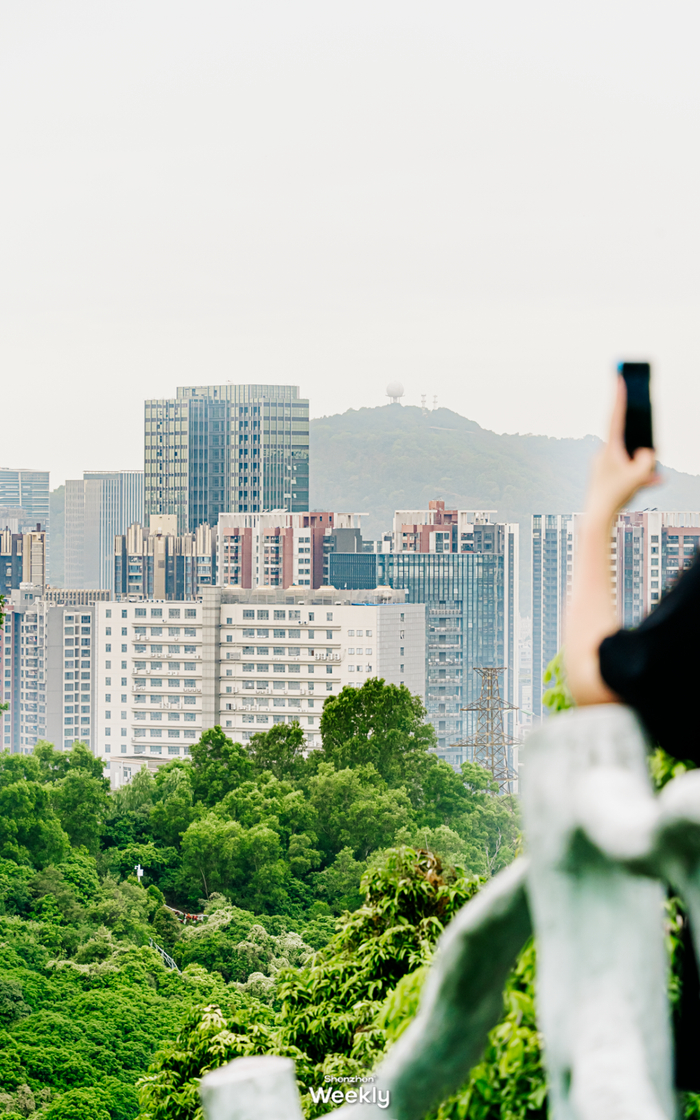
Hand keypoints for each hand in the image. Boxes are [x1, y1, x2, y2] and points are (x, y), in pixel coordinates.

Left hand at [585, 377, 659, 524]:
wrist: (596, 518)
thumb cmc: (615, 496)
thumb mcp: (639, 477)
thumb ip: (648, 462)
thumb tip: (648, 454)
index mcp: (609, 448)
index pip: (615, 416)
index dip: (618, 396)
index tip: (618, 376)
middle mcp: (603, 454)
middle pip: (625, 440)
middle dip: (639, 443)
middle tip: (641, 439)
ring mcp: (602, 466)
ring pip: (627, 459)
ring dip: (640, 466)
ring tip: (648, 479)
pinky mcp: (604, 477)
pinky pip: (624, 472)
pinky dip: (637, 477)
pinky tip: (653, 482)